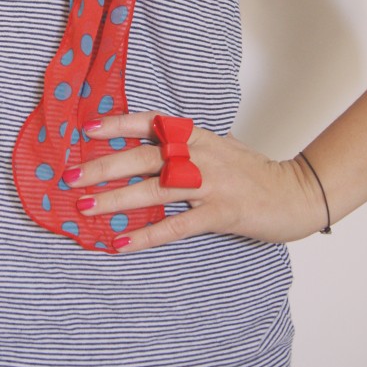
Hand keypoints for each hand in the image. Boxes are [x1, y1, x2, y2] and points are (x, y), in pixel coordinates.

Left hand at [72, 112, 326, 252]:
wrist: (297, 194)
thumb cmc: (252, 172)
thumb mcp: (218, 148)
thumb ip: (186, 146)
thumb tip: (148, 146)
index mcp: (197, 137)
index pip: (152, 123)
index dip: (118, 124)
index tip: (86, 128)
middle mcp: (200, 155)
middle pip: (143, 157)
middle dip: (102, 166)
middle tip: (69, 177)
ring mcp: (211, 184)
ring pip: (154, 190)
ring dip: (116, 200)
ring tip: (85, 208)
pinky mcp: (221, 214)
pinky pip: (176, 226)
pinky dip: (147, 235)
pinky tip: (122, 243)